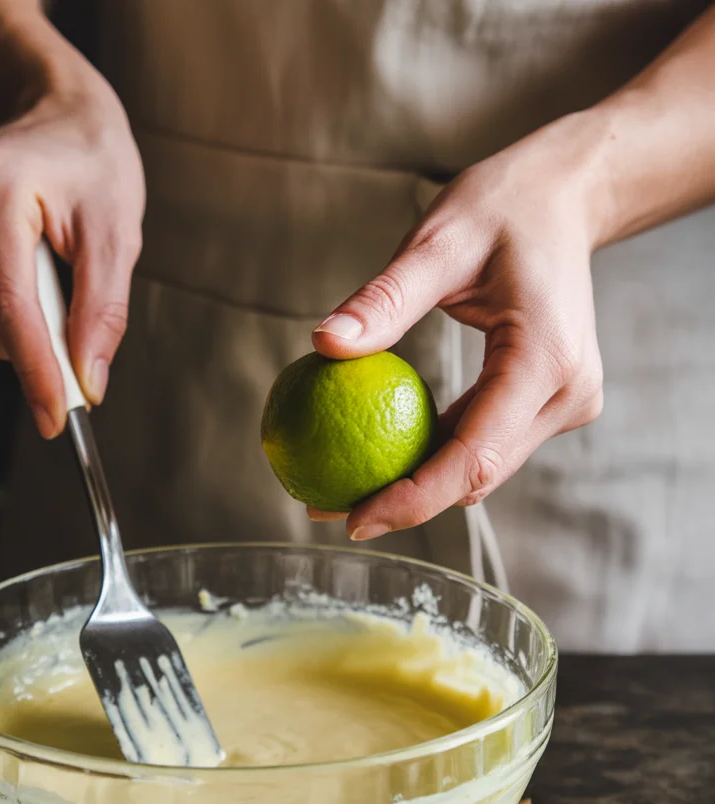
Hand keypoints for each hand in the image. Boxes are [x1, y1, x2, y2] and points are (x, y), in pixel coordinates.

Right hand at [0, 59, 144, 437]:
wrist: (55, 112)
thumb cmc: (93, 164)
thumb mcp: (117, 234)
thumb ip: (103, 312)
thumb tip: (88, 381)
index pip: (10, 308)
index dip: (35, 372)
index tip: (56, 418)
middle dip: (23, 352)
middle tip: (73, 346)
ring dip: (8, 332)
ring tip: (51, 293)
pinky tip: (23, 281)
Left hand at [309, 116, 605, 540]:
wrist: (565, 198)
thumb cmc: (502, 208)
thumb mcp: (437, 243)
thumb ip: (384, 299)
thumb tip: (321, 345)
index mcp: (547, 360)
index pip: (475, 456)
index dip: (414, 499)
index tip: (353, 520)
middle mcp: (566, 395)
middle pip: (478, 475)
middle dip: (404, 502)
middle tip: (325, 507)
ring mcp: (565, 403)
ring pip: (481, 467)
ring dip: (417, 483)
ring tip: (341, 489)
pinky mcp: (550, 403)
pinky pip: (485, 442)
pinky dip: (436, 453)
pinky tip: (381, 456)